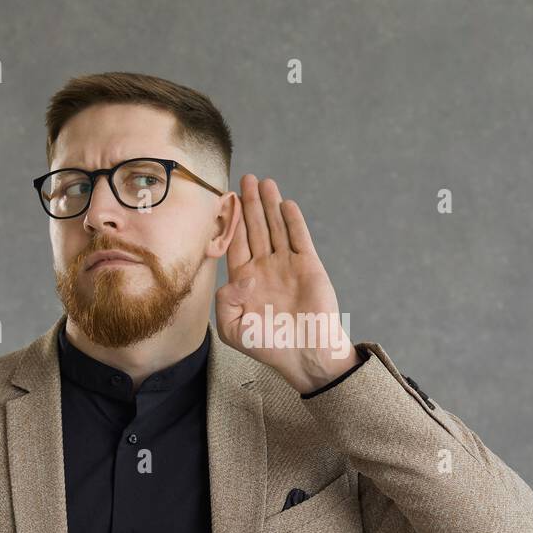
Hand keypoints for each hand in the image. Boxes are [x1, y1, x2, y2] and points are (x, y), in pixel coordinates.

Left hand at [215, 174, 357, 393]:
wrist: (305, 354)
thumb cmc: (269, 346)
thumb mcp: (233, 330)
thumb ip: (223, 304)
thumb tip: (234, 279)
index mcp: (245, 281)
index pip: (236, 243)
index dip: (232, 221)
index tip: (227, 200)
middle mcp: (265, 268)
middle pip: (256, 228)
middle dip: (251, 204)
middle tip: (245, 179)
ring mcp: (287, 265)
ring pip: (276, 228)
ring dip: (270, 205)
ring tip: (265, 182)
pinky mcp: (308, 265)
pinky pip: (299, 237)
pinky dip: (292, 220)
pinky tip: (285, 204)